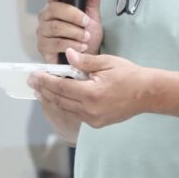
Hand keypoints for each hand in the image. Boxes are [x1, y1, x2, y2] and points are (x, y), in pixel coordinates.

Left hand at [29, 48, 150, 128]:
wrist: (147, 94)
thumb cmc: (129, 75)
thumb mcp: (107, 62)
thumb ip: (85, 61)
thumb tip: (68, 55)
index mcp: (91, 94)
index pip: (61, 87)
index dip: (46, 81)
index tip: (35, 74)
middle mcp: (90, 110)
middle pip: (60, 100)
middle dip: (44, 90)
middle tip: (31, 81)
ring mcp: (93, 119)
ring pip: (66, 108)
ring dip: (52, 98)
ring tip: (40, 89)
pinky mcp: (96, 123)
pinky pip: (75, 113)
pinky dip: (65, 104)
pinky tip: (58, 97)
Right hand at [36, 0, 102, 62]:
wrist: (86, 60)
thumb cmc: (86, 36)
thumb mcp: (93, 16)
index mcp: (56, 3)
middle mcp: (45, 15)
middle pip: (54, 9)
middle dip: (74, 16)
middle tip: (87, 23)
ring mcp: (42, 31)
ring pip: (55, 27)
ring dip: (74, 32)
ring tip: (86, 37)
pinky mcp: (43, 47)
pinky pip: (55, 43)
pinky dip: (71, 45)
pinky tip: (80, 47)